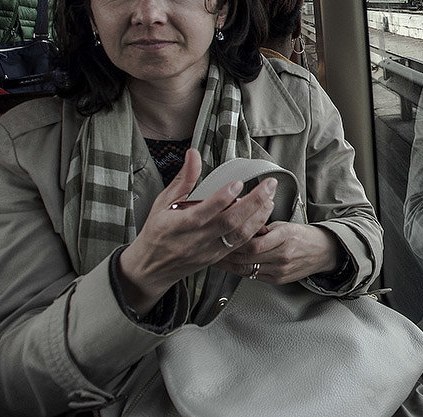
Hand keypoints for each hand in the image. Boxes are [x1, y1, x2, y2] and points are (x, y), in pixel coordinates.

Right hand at [117, 148, 277, 313]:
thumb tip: (193, 154)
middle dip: (254, 202)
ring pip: (239, 236)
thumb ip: (183, 179)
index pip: (205, 211)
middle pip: (230, 222)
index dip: (223, 197)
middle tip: (269, 185)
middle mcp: (197, 239)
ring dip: (259, 216)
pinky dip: (255, 230)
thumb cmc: (156, 233)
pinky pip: (240, 246)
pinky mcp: (218, 258)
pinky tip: (263, 216)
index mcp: (180, 225)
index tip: (238, 183)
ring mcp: (209, 251)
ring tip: (270, 198)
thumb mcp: (163, 203)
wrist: (151, 269)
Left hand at [216, 222, 339, 284]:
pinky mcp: (278, 280)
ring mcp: (280, 270)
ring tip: (218, 258)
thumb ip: (263, 227)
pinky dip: (241, 270)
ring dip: (230, 265)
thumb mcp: (285, 224)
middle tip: (213, 249)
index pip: (253, 243)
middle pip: (247, 258)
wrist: (323, 252)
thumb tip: (242, 225)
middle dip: (227, 254)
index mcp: (285, 236)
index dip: (235, 242)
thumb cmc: (304, 236)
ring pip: (247, 270)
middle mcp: (283, 256)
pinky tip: (233, 265)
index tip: (223, 238)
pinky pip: (253, 276)